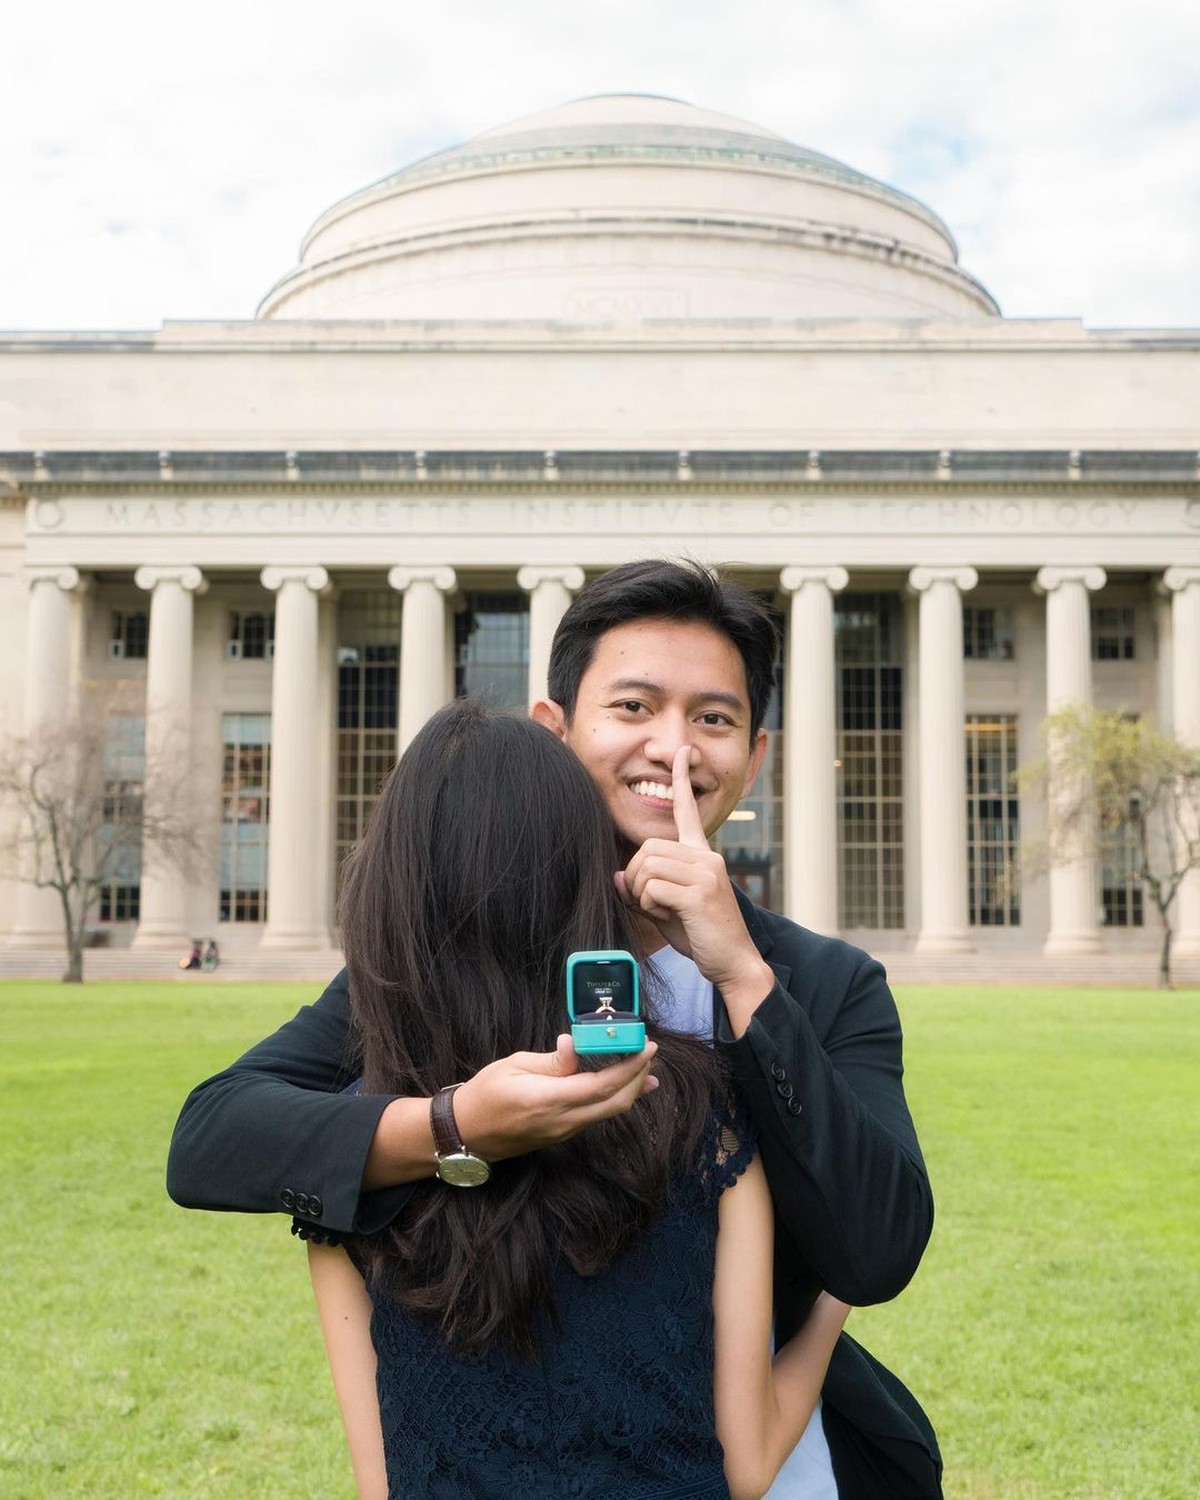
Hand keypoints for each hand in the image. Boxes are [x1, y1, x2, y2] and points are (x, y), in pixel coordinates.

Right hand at [452, 1034, 658, 1161]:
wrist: (465, 1133)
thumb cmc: (484, 1094)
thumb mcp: (514, 1066)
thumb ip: (551, 1061)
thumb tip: (575, 1045)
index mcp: (549, 1101)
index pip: (600, 1086)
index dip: (629, 1068)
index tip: (646, 1047)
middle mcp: (562, 1121)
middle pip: (614, 1104)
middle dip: (637, 1077)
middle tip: (648, 1052)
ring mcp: (564, 1131)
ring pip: (608, 1112)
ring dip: (630, 1089)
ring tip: (644, 1067)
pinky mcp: (562, 1134)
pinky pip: (596, 1116)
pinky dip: (615, 1099)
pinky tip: (625, 1087)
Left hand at [617, 746, 774, 1027]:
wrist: (733, 963)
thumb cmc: (701, 936)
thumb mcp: (667, 908)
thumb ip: (644, 889)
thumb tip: (616, 876)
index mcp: (702, 856)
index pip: (689, 811)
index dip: (682, 780)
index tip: (683, 752)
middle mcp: (706, 857)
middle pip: (647, 849)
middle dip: (635, 878)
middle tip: (649, 902)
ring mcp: (706, 872)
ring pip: (646, 867)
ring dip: (642, 894)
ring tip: (664, 911)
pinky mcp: (700, 891)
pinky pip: (652, 887)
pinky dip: (650, 905)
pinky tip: (671, 916)